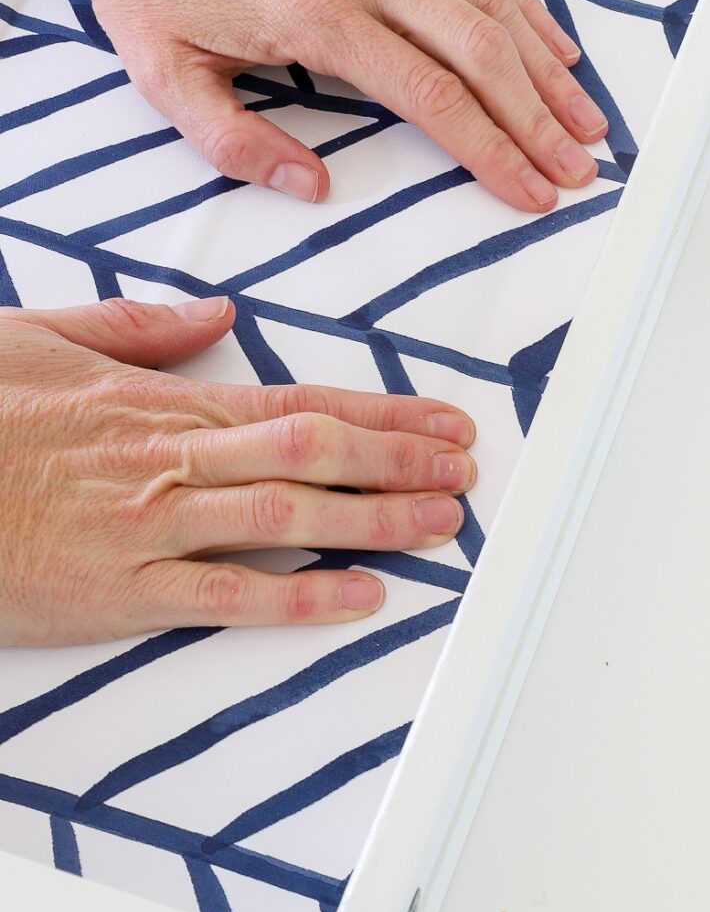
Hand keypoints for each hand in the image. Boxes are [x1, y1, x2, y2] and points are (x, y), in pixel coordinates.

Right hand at [0, 297, 476, 645]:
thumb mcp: (41, 339)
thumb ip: (137, 327)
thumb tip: (218, 315)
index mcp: (161, 399)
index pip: (298, 399)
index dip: (382, 412)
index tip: (442, 419)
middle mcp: (171, 458)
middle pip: (312, 450)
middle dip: (399, 460)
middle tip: (466, 470)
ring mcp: (149, 526)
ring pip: (288, 514)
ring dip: (375, 517)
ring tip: (443, 523)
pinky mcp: (119, 594)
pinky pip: (227, 594)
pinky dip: (303, 596)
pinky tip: (364, 594)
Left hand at [52, 0, 608, 210]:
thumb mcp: (166, 77)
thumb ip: (238, 144)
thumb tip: (316, 189)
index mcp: (316, 12)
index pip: (432, 96)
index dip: (491, 151)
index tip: (531, 192)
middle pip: (481, 53)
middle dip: (538, 120)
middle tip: (579, 169)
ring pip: (490, 5)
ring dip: (547, 69)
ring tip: (588, 121)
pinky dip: (521, 11)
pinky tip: (557, 49)